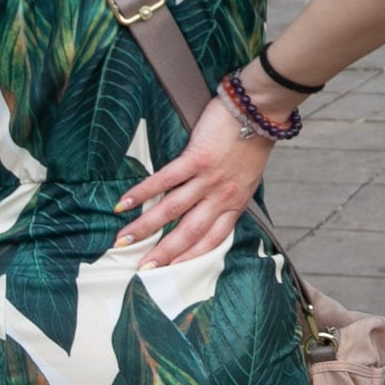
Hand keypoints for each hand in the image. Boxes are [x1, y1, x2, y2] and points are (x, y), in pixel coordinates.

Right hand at [113, 102, 275, 270]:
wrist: (261, 111)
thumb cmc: (253, 141)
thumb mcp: (247, 177)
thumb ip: (228, 194)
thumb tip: (208, 206)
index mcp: (235, 204)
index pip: (212, 240)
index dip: (190, 258)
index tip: (170, 273)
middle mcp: (221, 197)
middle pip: (189, 233)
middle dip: (163, 253)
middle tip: (141, 268)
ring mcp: (208, 179)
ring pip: (173, 210)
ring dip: (145, 227)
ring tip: (124, 240)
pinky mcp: (196, 158)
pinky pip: (165, 181)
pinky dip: (142, 193)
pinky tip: (124, 204)